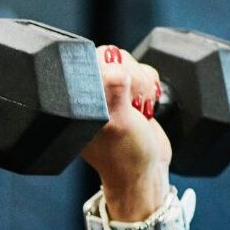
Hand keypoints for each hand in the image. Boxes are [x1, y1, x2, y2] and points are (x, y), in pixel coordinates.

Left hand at [80, 45, 173, 219]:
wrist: (148, 172)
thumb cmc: (127, 157)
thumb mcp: (120, 125)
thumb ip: (115, 96)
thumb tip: (115, 69)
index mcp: (79, 101)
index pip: (89, 62)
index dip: (110, 68)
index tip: (121, 87)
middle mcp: (92, 94)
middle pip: (111, 56)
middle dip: (131, 74)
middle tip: (134, 101)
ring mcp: (110, 93)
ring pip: (130, 62)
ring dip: (143, 82)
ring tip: (141, 107)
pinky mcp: (129, 94)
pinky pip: (142, 72)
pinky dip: (150, 85)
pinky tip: (147, 106)